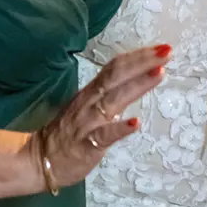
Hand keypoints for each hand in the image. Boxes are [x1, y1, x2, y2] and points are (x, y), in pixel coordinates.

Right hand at [30, 44, 170, 189]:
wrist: (39, 159)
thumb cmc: (68, 132)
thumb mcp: (88, 107)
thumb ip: (109, 95)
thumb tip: (134, 83)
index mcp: (92, 91)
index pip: (116, 67)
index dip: (138, 56)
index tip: (161, 48)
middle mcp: (90, 101)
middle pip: (117, 75)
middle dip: (143, 62)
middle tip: (167, 51)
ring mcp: (88, 122)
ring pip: (113, 100)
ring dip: (137, 86)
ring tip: (159, 73)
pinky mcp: (86, 145)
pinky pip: (103, 135)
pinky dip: (119, 128)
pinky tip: (135, 122)